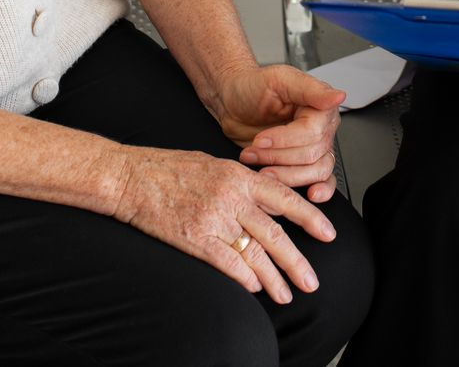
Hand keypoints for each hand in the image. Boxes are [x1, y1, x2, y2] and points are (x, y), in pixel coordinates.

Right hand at [111, 145, 336, 302]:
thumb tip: (265, 197)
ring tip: (286, 295)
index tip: (328, 233)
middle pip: (274, 234)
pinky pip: (227, 262)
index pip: (285, 199)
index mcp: (238, 175)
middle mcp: (231, 197)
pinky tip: (255, 288)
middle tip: (311, 281)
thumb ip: (240, 181)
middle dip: (296, 262)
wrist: (130, 177)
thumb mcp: (212, 163)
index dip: (310, 218)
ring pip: (254, 253)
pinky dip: (244, 278)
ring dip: (273, 278)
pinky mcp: (194, 238)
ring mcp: (213, 218)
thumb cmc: (167, 168)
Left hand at [213, 66, 343, 201]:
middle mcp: (323, 127)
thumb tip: (338, 95)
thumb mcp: (278, 79)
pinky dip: (320, 190)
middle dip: (278, 158)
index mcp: (320, 105)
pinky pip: (322, 180)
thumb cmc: (252, 87)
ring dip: (286, 176)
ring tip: (262, 170)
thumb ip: (310, 88)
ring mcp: (315, 147)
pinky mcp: (304, 164)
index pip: (312, 133)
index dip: (285, 140)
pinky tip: (310, 194)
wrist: (234, 102)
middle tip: (253, 152)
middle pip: (312, 155)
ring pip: (316, 172)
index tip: (260, 139)